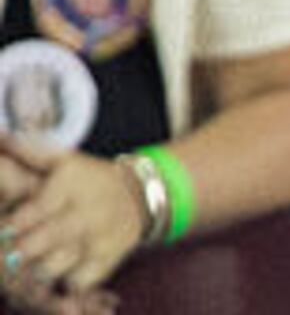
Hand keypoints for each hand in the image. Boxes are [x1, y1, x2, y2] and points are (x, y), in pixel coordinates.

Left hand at [0, 140, 149, 294]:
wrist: (142, 195)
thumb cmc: (90, 179)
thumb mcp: (66, 160)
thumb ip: (31, 152)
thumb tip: (3, 138)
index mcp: (72, 185)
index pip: (35, 210)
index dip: (12, 225)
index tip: (5, 230)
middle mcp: (86, 213)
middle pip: (43, 242)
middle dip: (19, 252)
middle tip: (10, 255)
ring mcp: (98, 239)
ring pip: (56, 267)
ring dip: (35, 270)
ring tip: (27, 267)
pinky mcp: (107, 261)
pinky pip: (76, 282)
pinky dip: (62, 283)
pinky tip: (55, 275)